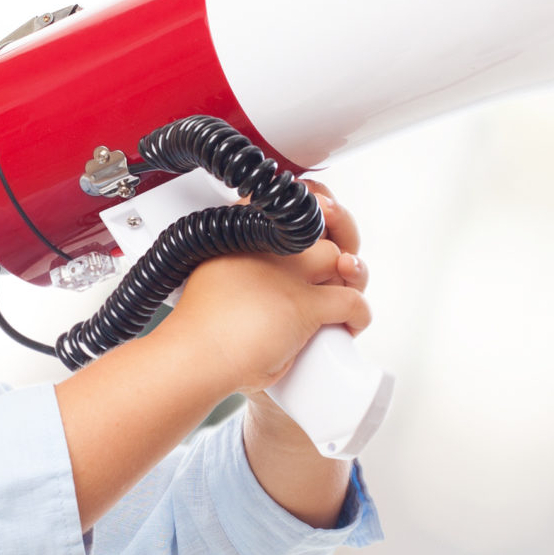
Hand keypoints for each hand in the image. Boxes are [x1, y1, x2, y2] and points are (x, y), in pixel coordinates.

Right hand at [153, 185, 369, 398]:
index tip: (321, 208)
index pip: (286, 198)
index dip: (311, 199)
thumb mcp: (216, 273)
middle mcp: (267, 243)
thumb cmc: (201, 326)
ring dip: (351, 275)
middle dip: (339, 235)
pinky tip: (351, 321)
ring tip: (344, 288)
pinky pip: (350, 299)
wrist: (196, 356)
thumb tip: (271, 262)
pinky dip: (357, 314)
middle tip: (340, 260)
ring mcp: (288, 273)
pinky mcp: (304, 304)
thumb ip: (243, 261)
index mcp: (242, 229)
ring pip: (339, 258)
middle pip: (321, 221)